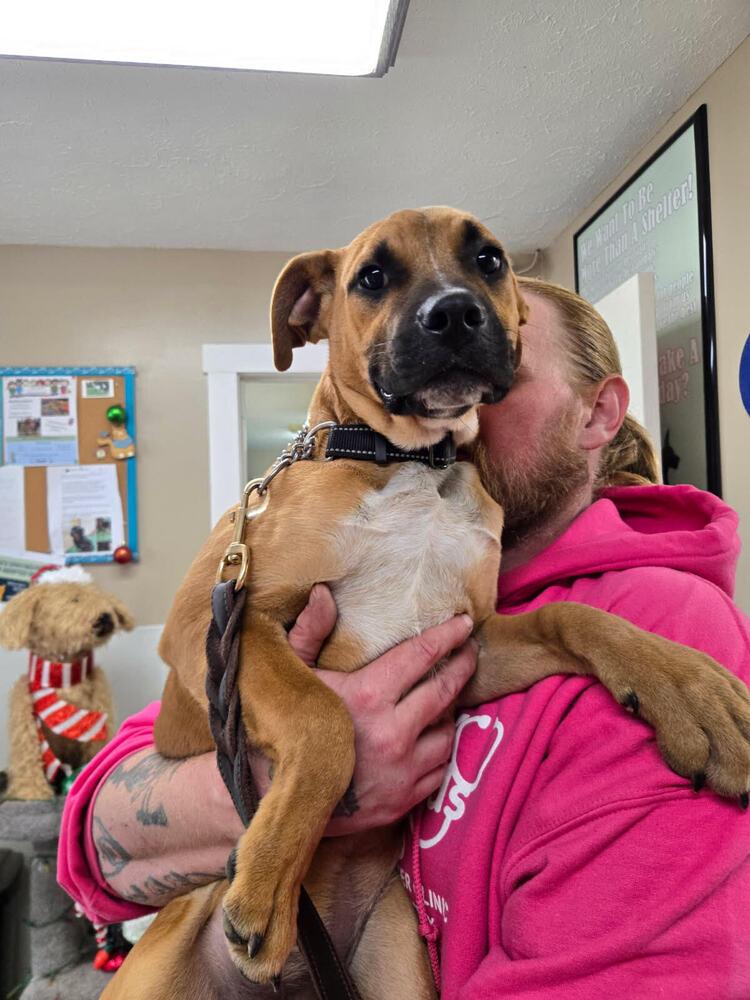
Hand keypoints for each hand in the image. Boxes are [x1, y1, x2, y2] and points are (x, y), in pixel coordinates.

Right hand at [288, 584, 476, 834]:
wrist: (279, 799)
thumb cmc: (284, 729)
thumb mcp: (291, 675)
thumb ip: (309, 632)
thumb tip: (324, 592)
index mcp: (368, 696)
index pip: (421, 656)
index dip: (446, 636)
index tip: (463, 622)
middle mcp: (393, 733)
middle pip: (444, 691)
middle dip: (462, 665)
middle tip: (469, 650)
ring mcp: (402, 771)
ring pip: (447, 732)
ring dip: (448, 712)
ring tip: (446, 695)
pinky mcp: (405, 800)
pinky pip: (440, 768)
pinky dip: (440, 749)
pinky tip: (432, 736)